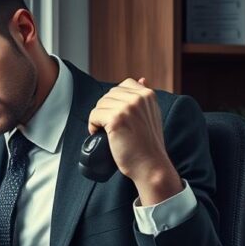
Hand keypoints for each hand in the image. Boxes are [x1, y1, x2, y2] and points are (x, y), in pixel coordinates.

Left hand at [88, 77, 181, 204]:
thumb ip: (144, 99)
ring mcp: (128, 107)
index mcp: (148, 94)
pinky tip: (101, 135)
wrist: (151, 165)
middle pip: (108, 95)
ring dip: (98, 119)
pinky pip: (94, 115)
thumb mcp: (152, 115)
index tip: (118, 117)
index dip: (115, 101)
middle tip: (111, 128)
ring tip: (107, 132)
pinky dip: (93, 126)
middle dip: (105, 110)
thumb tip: (141, 79)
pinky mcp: (116, 119)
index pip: (123, 85)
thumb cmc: (148, 144)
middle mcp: (139, 97)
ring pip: (99, 105)